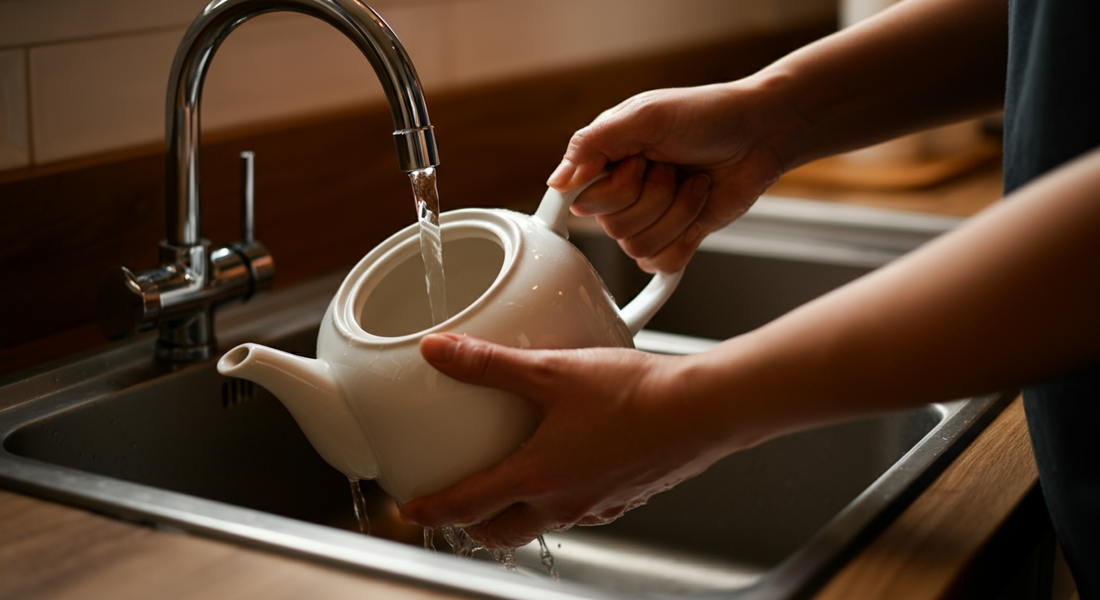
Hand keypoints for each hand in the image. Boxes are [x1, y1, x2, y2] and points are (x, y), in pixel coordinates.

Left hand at [398, 333, 728, 548]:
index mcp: (538, 478)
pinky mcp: (625, 495)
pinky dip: (560, 498)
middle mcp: (565, 502)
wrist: (703, 409)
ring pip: (542, 522)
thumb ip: (489, 363)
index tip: (411, 510)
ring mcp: (598, 503)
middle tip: (458, 509)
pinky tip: (569, 465)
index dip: (432, 510)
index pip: (467, 507)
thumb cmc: (635, 395)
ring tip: (508, 485)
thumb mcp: (551, 370)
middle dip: (474, 526)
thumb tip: (439, 352)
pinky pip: (581, 508)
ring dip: (517, 513)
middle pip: (503, 532)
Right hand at [547, 82, 788, 273]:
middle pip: (614, 228)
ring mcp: (648, 220)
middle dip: (654, 196)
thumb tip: (556, 183)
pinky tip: (699, 208)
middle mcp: (620, 195)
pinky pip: (662, 264)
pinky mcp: (674, 240)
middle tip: (672, 165)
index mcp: (604, 162)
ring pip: (639, 248)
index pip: (581, 202)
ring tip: (692, 182)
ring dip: (677, 213)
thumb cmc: (705, 115)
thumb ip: (592, 144)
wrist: (759, 133)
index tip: (637, 163)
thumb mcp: (644, 115)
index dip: (615, 188)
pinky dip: (686, 237)